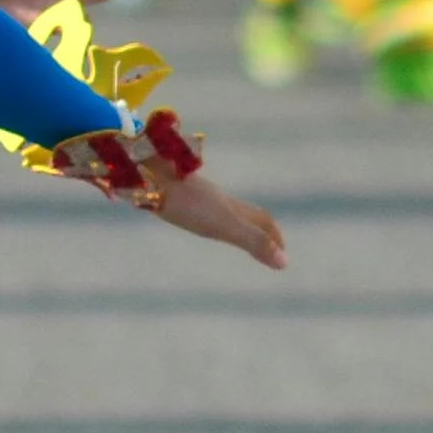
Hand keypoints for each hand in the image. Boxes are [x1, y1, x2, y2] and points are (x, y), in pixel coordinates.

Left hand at [150, 167, 288, 270]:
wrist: (148, 171)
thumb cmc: (187, 202)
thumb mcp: (224, 225)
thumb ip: (252, 241)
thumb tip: (284, 262)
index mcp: (232, 207)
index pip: (261, 220)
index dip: (274, 237)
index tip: (282, 253)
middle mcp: (217, 199)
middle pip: (245, 212)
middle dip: (258, 228)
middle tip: (265, 245)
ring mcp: (196, 195)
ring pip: (222, 208)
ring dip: (233, 221)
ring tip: (232, 233)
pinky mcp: (175, 194)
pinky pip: (198, 207)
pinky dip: (206, 216)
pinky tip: (193, 218)